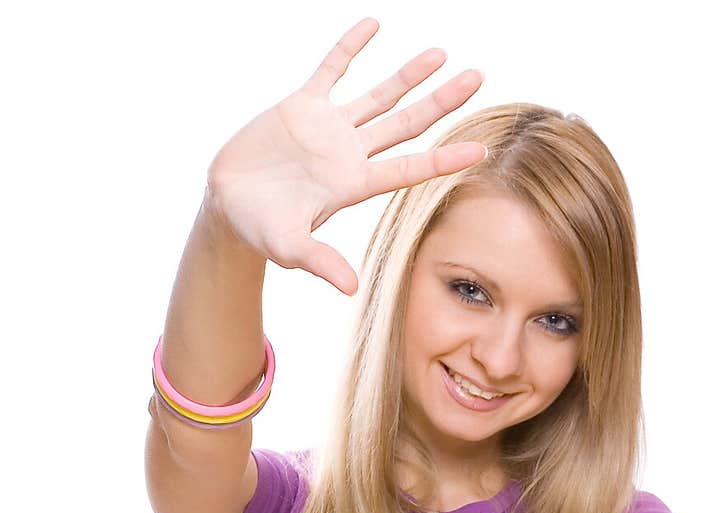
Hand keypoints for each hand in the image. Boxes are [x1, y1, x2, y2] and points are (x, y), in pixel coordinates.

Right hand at [206, 16, 487, 292]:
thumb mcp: (290, 248)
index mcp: (353, 184)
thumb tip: (351, 288)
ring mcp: (329, 127)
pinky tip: (373, 24)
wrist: (229, 203)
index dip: (445, 159)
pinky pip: (332, 69)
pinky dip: (350, 48)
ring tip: (441, 53)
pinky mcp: (302, 105)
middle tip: (477, 76)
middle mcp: (350, 153)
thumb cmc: (261, 230)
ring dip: (409, 74)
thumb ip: (321, 262)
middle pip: (407, 124)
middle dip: (442, 101)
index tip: (481, 150)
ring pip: (379, 95)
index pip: (409, 169)